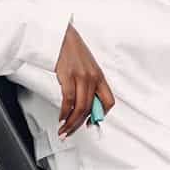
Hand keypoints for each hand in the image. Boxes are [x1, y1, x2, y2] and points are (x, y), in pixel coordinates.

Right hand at [54, 23, 114, 137]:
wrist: (61, 37)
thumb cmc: (72, 52)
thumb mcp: (87, 68)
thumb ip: (89, 85)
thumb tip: (86, 105)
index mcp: (100, 77)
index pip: (109, 101)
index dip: (101, 115)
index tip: (91, 123)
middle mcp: (93, 78)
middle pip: (91, 108)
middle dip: (80, 124)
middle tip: (71, 132)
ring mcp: (81, 77)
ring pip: (80, 108)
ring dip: (71, 123)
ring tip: (64, 130)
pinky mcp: (68, 76)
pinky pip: (68, 100)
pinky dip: (64, 113)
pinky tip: (60, 118)